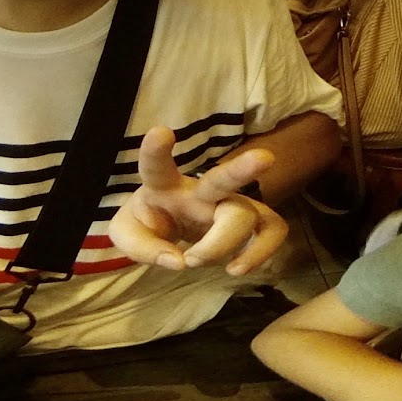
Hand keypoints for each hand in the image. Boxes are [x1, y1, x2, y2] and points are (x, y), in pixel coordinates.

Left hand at [107, 126, 289, 275]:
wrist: (172, 231)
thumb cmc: (150, 223)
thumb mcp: (128, 234)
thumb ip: (142, 246)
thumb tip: (179, 262)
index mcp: (163, 186)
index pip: (156, 167)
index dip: (155, 151)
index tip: (161, 131)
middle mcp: (200, 191)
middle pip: (222, 179)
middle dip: (240, 168)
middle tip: (264, 158)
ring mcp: (231, 203)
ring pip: (245, 215)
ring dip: (223, 243)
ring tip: (194, 260)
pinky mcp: (255, 222)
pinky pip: (273, 231)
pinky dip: (260, 253)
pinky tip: (235, 269)